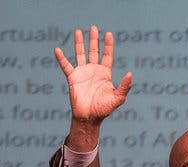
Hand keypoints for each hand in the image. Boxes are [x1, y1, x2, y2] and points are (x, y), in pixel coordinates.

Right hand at [54, 26, 131, 146]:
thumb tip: (130, 74)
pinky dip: (61, 58)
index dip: (108, 45)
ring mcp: (83, 73)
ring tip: (78, 31)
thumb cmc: (104, 109)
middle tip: (94, 27)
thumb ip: (124, 86)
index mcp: (105, 74)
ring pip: (80, 54)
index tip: (108, 34)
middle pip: (94, 51)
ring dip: (79, 43)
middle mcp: (94, 71)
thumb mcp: (118, 98)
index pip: (107, 56)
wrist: (89, 118)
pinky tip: (57, 50)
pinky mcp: (73, 78)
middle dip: (94, 40)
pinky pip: (66, 66)